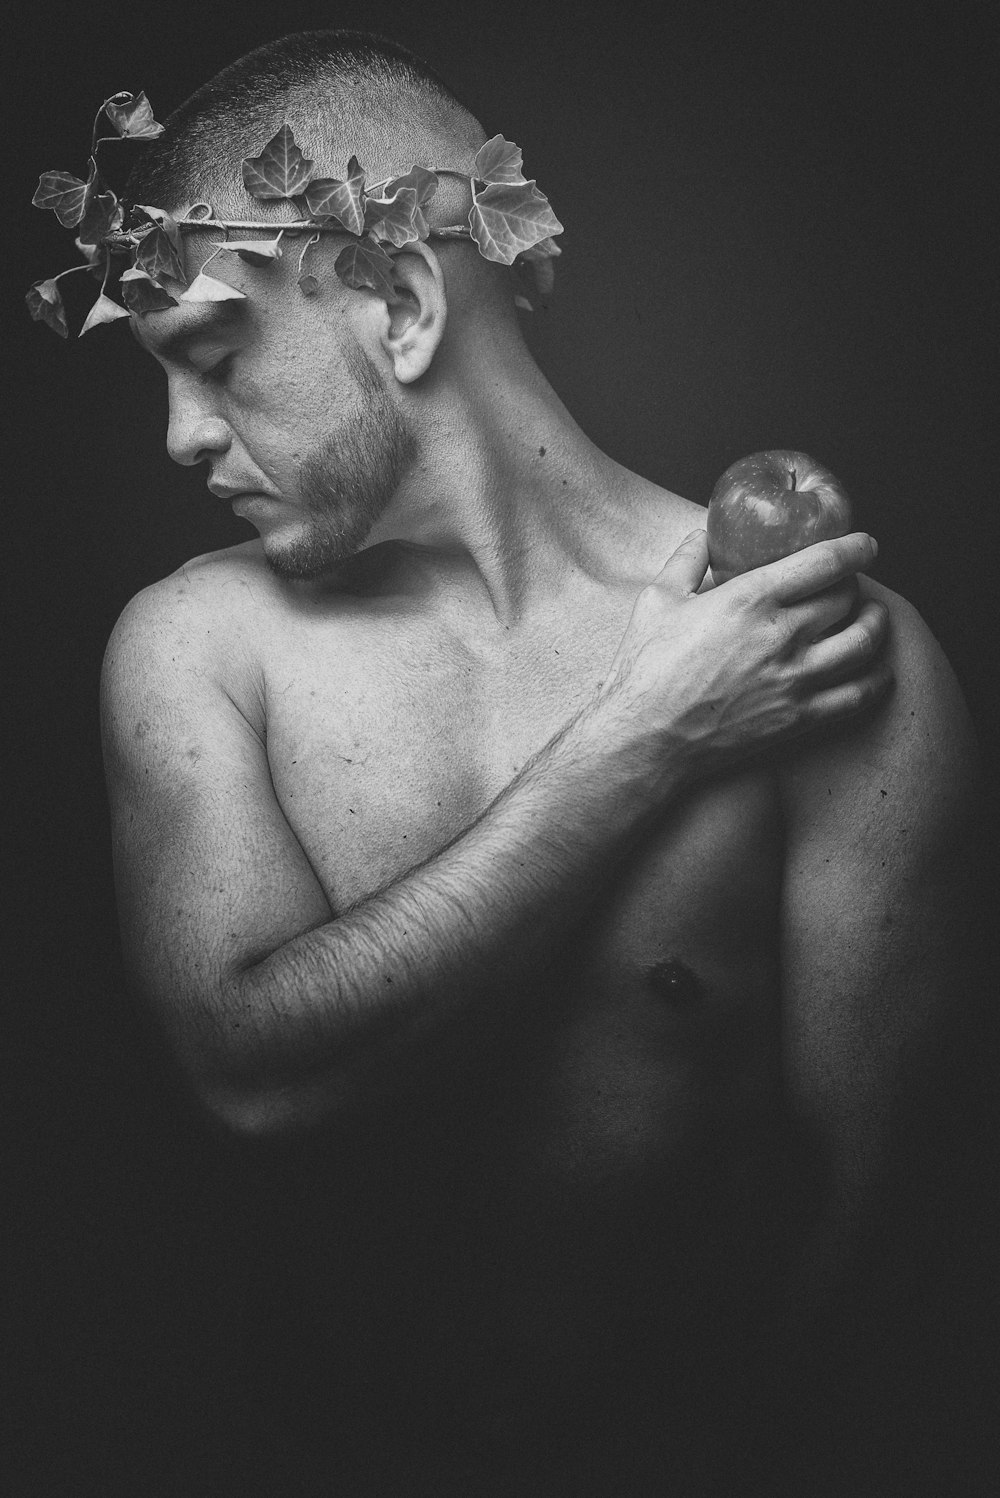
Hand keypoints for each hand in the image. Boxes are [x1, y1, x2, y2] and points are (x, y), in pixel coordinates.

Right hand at [600, 529, 890, 777]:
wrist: (645, 738)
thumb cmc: (645, 669)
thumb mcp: (657, 599)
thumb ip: (687, 559)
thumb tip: (704, 532)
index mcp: (750, 598)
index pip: (824, 561)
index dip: (855, 548)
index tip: (866, 545)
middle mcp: (781, 635)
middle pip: (846, 598)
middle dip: (855, 586)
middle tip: (849, 585)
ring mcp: (795, 679)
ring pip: (864, 642)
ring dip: (876, 624)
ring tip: (873, 618)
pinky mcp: (800, 718)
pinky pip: (859, 694)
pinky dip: (877, 678)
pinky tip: (876, 670)